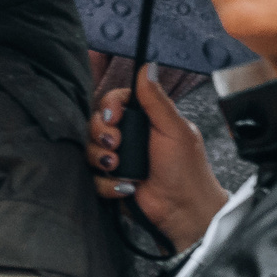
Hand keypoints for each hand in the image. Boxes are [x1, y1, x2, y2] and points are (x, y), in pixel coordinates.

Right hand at [90, 72, 227, 251]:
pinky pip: (92, 176)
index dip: (109, 107)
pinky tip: (125, 186)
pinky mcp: (110, 180)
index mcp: (145, 120)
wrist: (182, 210)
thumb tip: (149, 66)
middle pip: (96, 123)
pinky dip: (107, 182)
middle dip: (101, 133)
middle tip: (116, 143)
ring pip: (90, 149)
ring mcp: (118, 159)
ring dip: (101, 157)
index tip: (115, 116)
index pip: (114, 101)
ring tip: (119, 166)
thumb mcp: (174, 129)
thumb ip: (157, 99)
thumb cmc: (186, 170)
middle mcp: (129, 137)